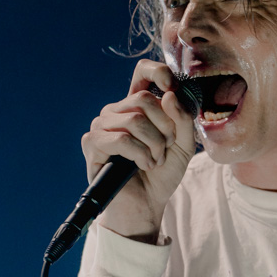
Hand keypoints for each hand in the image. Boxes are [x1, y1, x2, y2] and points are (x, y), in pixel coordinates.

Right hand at [82, 59, 196, 240]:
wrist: (147, 204)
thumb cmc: (162, 173)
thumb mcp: (183, 145)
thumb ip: (183, 119)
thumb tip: (169, 94)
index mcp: (138, 106)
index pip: (143, 72)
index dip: (158, 72)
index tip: (171, 88)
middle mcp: (117, 110)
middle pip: (143, 99)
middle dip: (164, 127)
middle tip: (166, 148)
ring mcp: (102, 126)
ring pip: (134, 119)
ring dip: (153, 145)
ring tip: (155, 161)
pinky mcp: (92, 143)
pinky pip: (121, 139)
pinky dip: (139, 154)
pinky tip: (143, 165)